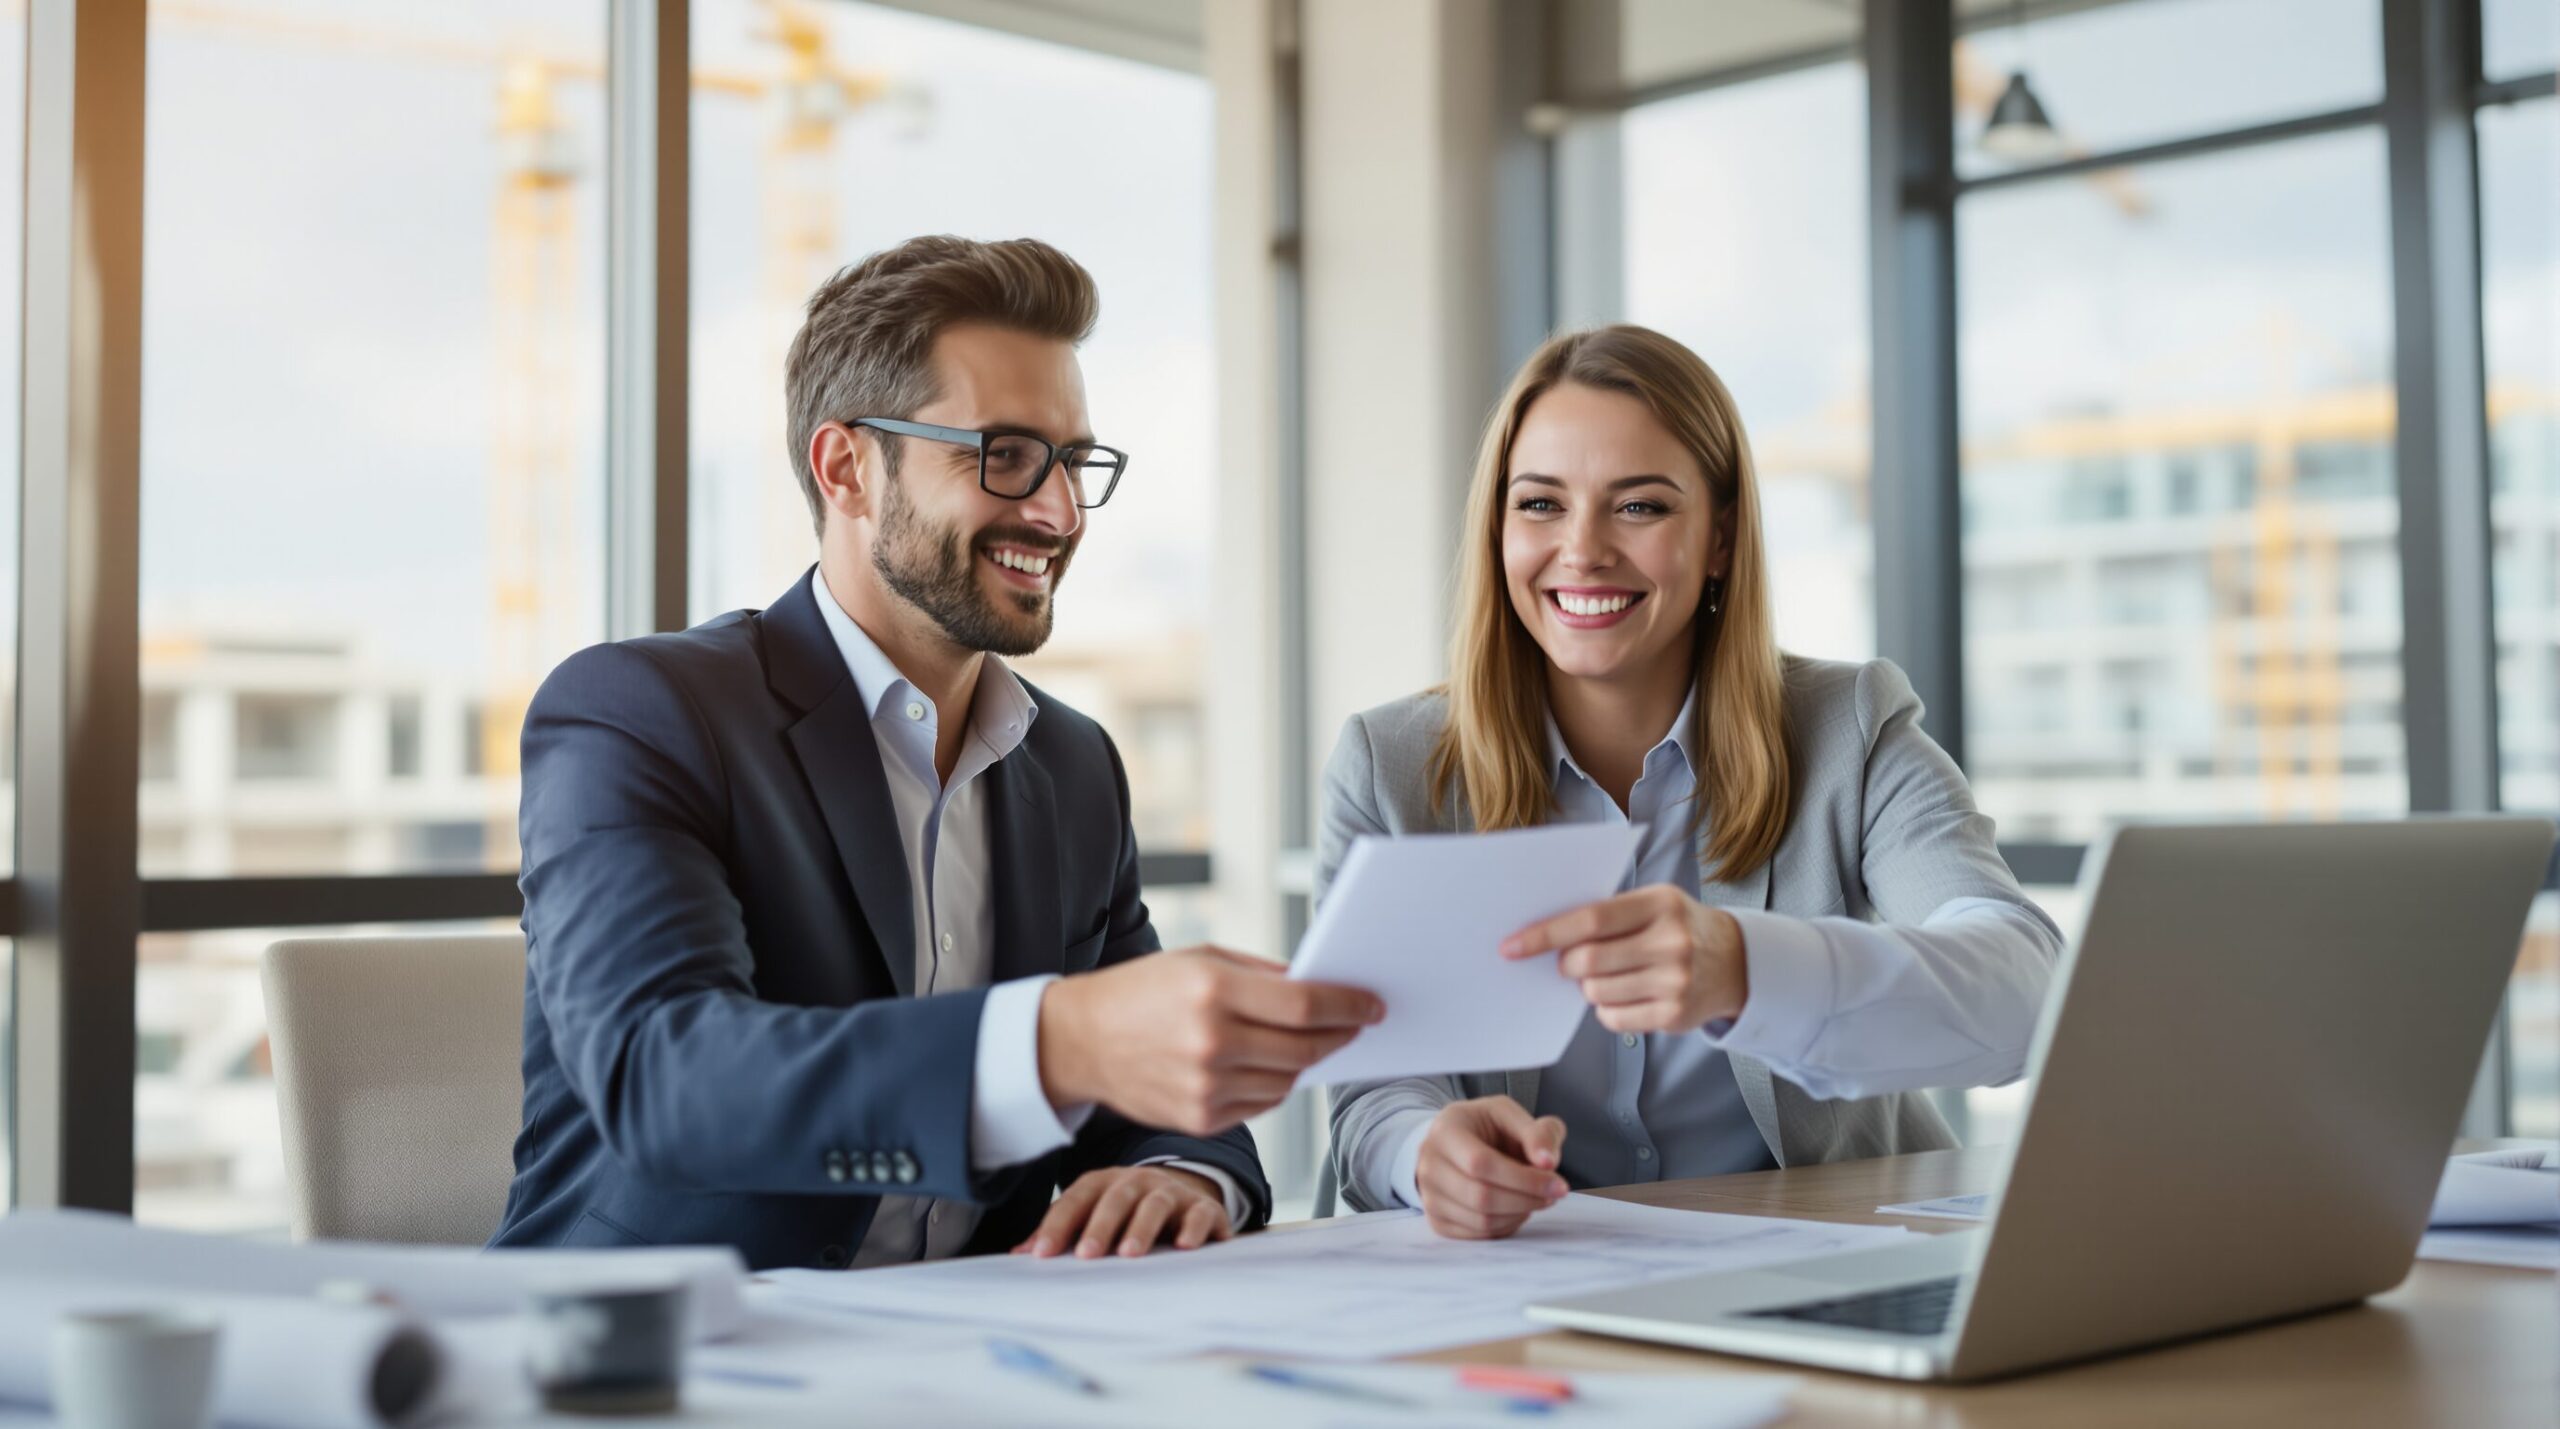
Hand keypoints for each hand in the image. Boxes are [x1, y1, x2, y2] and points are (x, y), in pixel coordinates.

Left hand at [1012, 1165, 1231, 1258]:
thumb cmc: (1129, 1213)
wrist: (1185, 1195)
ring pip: (1156, 1204)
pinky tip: (1184, 1246)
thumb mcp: (1095, 1216)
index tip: (1041, 1255)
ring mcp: (1172, 1193)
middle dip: (1099, 1226)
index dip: (1058, 1226)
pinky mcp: (1203, 1208)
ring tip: (1129, 1254)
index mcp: (1105, 1184)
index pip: (1077, 1200)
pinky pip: (1200, 1213)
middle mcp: (1138, 1182)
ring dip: (1141, 1228)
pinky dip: (1194, 1228)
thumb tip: (1019, 1254)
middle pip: (1116, 1199)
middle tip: (1086, 1255)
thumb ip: (1062, 1232)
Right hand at [1036, 946, 1384, 1135]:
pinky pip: (1261, 1103)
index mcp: (1212, 991)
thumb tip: (1323, 987)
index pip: (1304, 1005)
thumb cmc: (1143, 990)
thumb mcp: (1201, 958)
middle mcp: (1211, 1043)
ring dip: (1307, 1062)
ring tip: (1311, 1041)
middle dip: (1339, 1035)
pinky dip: (1274, 1084)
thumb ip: (1264, 973)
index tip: (1373, 1006)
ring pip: (1287, 1081)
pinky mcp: (1200, 1119)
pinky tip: (1269, 1064)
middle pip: (1304, 1048)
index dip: (1348, 1007)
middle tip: (1358, 1024)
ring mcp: (1205, 1088)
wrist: (1079, 1041)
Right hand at [1414, 1097, 1568, 1239]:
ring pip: (1481, 1220)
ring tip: (1536, 1198)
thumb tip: (1547, 1162)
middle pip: (1481, 1196)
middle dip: (1526, 1199)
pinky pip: (1478, 1235)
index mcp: (1446, 1130)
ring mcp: (1429, 1196)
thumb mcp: (1512, 1115)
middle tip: (1553, 1194)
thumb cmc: (1486, 1128)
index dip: (1523, 1179)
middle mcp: (1429, 1164)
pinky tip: (1517, 1208)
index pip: (1481, 1163)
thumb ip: (1537, 1132)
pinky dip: (1507, 1226)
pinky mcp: (1437, 1221)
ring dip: (1520, 1213)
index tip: (1558, 1184)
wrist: (1457, 1144)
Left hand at [1500, 884, 1747, 1034]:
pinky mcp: (1675, 1016)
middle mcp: (1672, 942)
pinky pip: (1613, 1018)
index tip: (1511, 946)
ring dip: (1587, 987)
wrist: (1735, 961)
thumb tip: (1546, 937)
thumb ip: (1607, 914)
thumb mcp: (1652, 904)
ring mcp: (1676, 981)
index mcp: (1660, 904)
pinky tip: (1625, 993)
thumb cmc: (1677, 926)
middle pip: (1588, 961)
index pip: (1589, 920)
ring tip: (1608, 975)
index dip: (1545, 934)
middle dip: (1565, 964)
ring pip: (1596, 992)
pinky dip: (1606, 1008)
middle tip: (1568, 962)